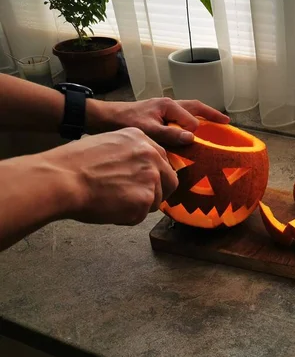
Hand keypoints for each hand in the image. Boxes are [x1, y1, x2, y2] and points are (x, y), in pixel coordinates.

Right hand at [42, 128, 177, 224]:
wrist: (62, 179)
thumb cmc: (74, 164)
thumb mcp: (107, 144)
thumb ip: (129, 154)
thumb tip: (137, 170)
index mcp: (141, 139)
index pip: (162, 160)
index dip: (155, 176)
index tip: (146, 184)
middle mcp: (151, 155)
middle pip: (170, 180)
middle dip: (158, 193)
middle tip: (138, 200)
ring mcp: (151, 177)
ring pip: (156, 200)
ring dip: (138, 206)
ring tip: (112, 201)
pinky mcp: (146, 199)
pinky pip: (141, 215)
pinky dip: (127, 218)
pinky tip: (108, 209)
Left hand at [86, 97, 229, 145]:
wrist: (104, 118)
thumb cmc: (124, 122)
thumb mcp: (148, 130)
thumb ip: (170, 134)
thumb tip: (192, 137)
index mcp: (169, 106)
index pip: (192, 119)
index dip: (196, 131)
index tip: (199, 144)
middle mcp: (169, 104)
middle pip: (196, 107)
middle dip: (212, 115)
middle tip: (227, 122)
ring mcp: (164, 109)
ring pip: (189, 110)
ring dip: (202, 116)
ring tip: (215, 124)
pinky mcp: (159, 115)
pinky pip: (181, 116)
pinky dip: (190, 120)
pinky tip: (191, 130)